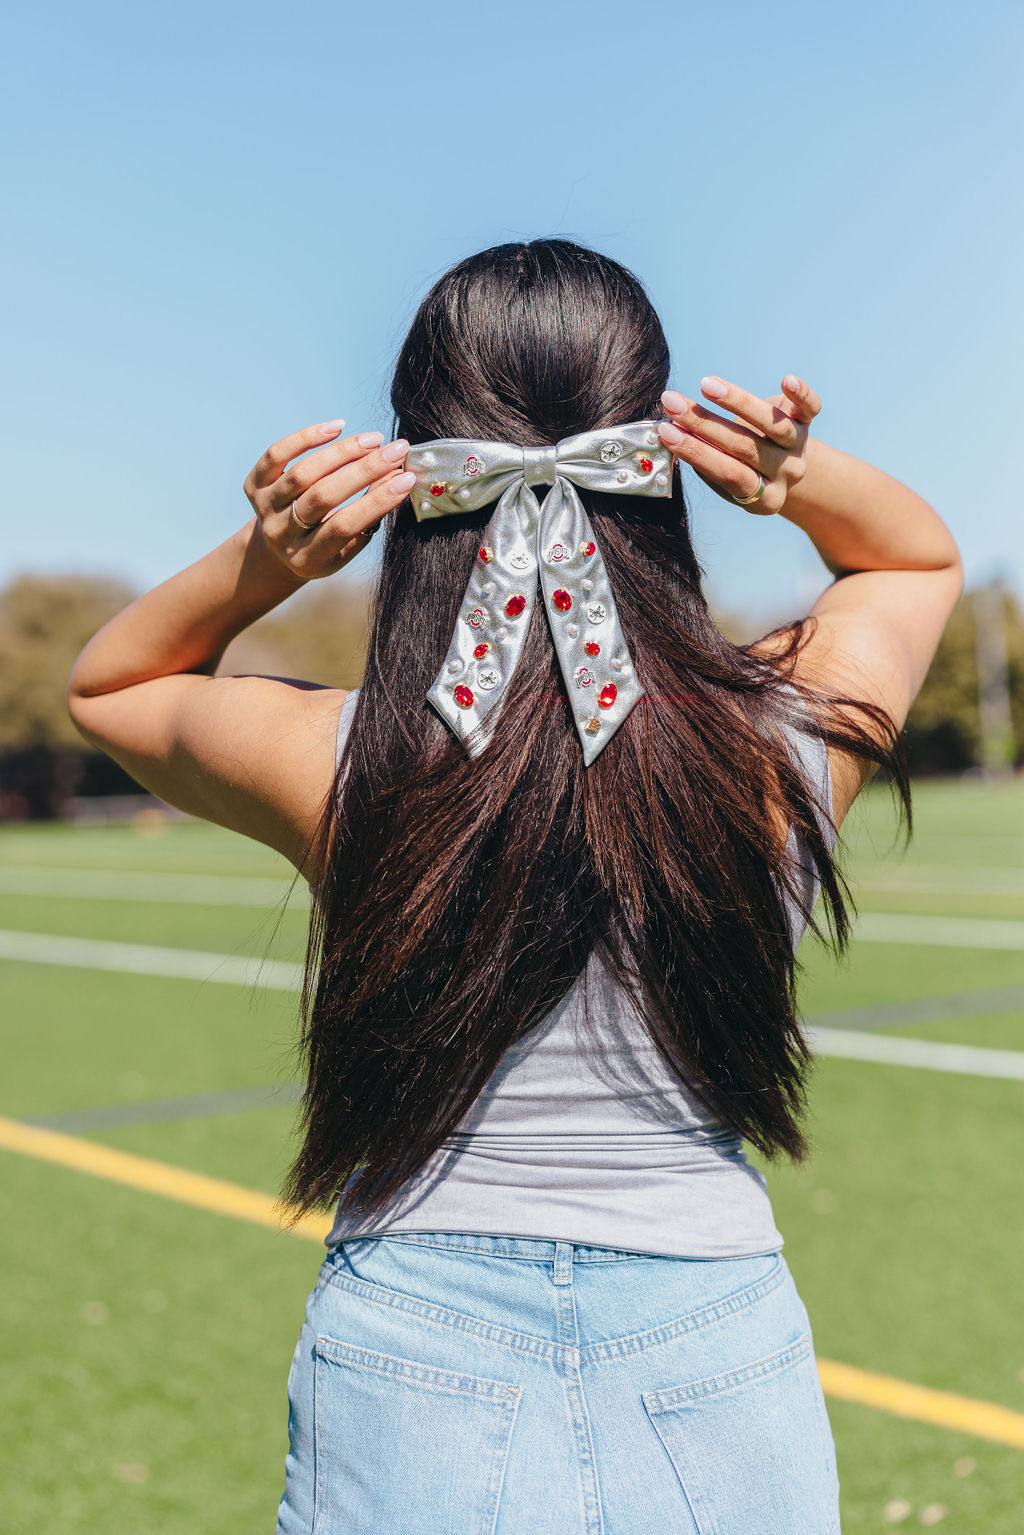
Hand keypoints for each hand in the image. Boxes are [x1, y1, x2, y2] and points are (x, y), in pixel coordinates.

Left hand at [243, 420, 415, 578]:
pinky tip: (336, 427)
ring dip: (342, 452)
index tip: (406, 478)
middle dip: (364, 470)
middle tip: (396, 451)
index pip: (344, 525)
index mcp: (308, 558)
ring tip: (373, 440)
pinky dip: (306, 437)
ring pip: (302, 473)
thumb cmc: (324, 548)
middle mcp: (281, 534)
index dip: (377, 501)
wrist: (273, 552)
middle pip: (323, 496)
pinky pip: (277, 455)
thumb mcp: (346, 548)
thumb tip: (396, 478)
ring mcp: (264, 508)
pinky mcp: (253, 485)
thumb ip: (368, 520)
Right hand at [657, 375, 821, 515]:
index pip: (729, 474)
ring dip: (736, 402)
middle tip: (671, 404)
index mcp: (765, 499)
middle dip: (704, 424)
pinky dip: (801, 393)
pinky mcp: (808, 420)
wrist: (782, 464)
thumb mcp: (722, 475)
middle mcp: (786, 473)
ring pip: (773, 424)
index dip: (696, 453)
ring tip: (705, 385)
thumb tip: (667, 434)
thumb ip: (701, 459)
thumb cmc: (740, 468)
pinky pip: (811, 407)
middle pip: (745, 447)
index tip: (665, 433)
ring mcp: (800, 447)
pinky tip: (786, 380)